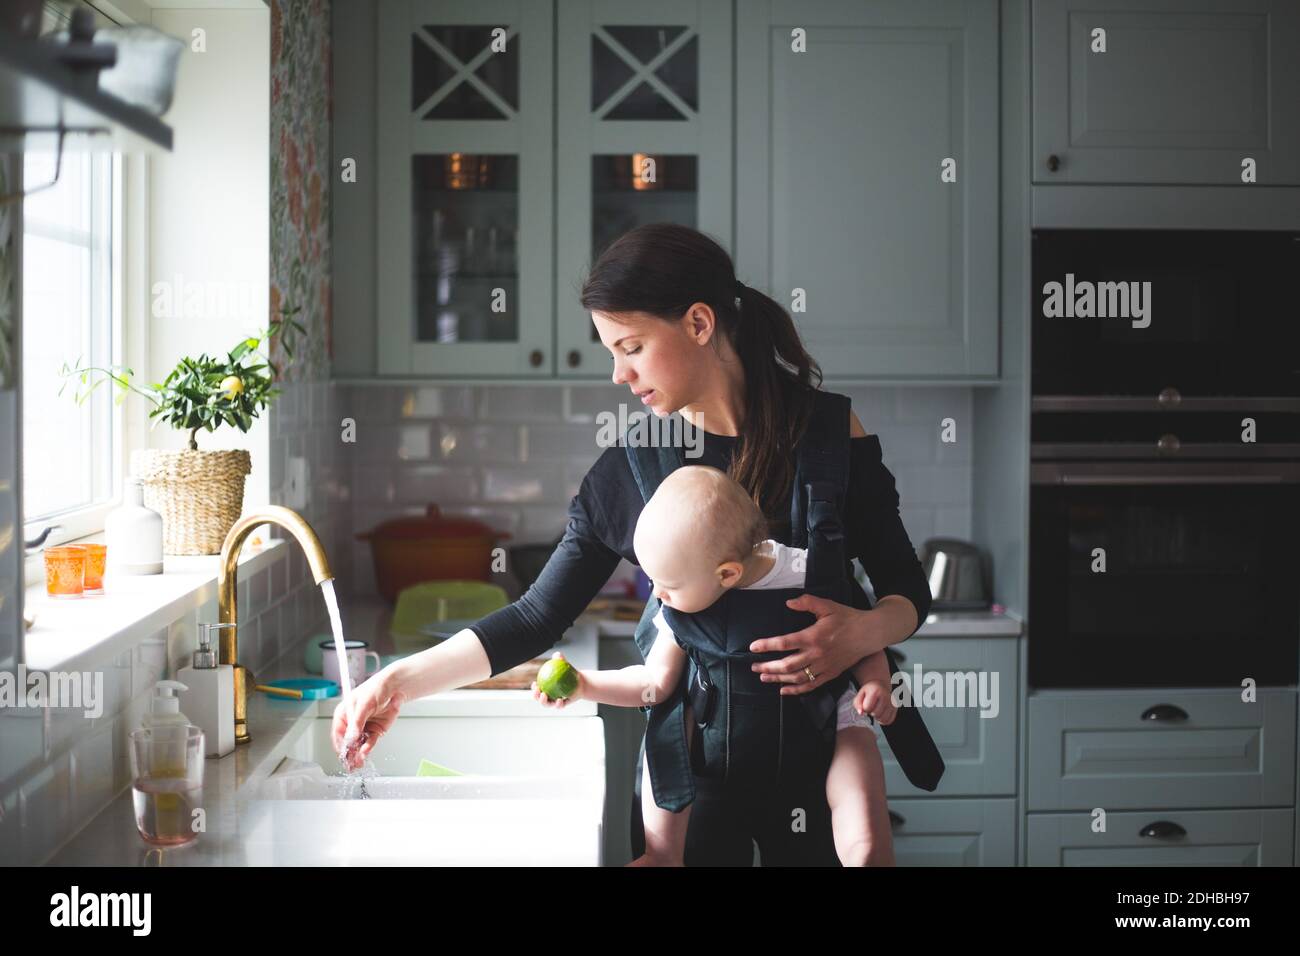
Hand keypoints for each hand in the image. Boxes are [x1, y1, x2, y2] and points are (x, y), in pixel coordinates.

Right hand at [330, 667, 407, 769]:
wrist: (395, 688)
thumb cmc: (376, 689)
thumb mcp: (363, 705)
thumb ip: (357, 722)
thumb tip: (351, 737)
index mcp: (344, 714)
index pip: (338, 733)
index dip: (340, 744)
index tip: (343, 753)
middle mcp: (352, 723)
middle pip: (347, 742)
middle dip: (349, 753)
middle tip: (350, 763)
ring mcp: (363, 728)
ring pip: (358, 745)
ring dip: (358, 754)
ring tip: (358, 762)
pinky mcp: (375, 731)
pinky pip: (370, 742)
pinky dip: (368, 748)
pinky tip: (365, 753)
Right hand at [530, 652, 584, 709]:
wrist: (580, 682)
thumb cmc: (569, 672)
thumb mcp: (564, 665)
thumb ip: (560, 659)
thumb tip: (557, 654)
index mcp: (545, 687)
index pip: (537, 688)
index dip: (534, 688)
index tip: (535, 683)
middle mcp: (548, 695)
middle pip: (539, 698)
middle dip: (536, 696)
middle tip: (539, 691)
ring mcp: (555, 701)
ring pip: (547, 704)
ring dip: (544, 702)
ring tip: (545, 696)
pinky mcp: (563, 705)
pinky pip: (559, 706)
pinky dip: (558, 704)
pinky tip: (560, 700)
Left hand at [749, 594, 889, 696]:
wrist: (869, 634)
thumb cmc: (847, 618)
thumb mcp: (827, 605)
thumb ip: (807, 602)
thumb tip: (789, 602)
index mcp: (813, 636)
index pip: (784, 642)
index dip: (767, 645)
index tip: (753, 647)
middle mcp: (817, 654)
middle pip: (787, 665)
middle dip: (768, 666)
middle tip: (753, 667)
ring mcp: (823, 666)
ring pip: (796, 678)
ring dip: (777, 679)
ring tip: (763, 677)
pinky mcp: (830, 674)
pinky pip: (810, 685)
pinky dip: (795, 690)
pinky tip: (783, 689)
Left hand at [855, 681, 897, 725]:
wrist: (881, 686)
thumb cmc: (869, 691)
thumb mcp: (860, 694)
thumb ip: (857, 704)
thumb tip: (861, 713)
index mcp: (876, 690)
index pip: (867, 707)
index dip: (864, 708)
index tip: (866, 703)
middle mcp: (887, 696)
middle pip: (876, 714)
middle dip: (871, 712)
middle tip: (871, 707)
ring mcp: (893, 703)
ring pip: (883, 719)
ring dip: (877, 717)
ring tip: (875, 710)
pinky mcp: (896, 708)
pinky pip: (889, 721)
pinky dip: (883, 720)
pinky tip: (880, 714)